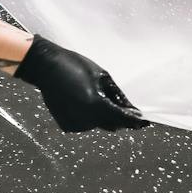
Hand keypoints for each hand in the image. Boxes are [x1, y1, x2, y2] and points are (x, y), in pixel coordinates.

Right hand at [16, 33, 146, 132]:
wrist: (46, 68)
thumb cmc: (76, 66)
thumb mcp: (102, 76)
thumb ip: (118, 96)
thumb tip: (131, 109)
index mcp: (97, 105)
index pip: (123, 119)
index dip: (135, 121)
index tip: (145, 122)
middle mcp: (87, 120)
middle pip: (112, 124)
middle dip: (118, 116)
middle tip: (117, 101)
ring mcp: (76, 125)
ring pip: (99, 125)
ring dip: (103, 116)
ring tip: (93, 95)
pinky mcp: (67, 125)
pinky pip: (86, 124)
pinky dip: (89, 117)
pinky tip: (81, 101)